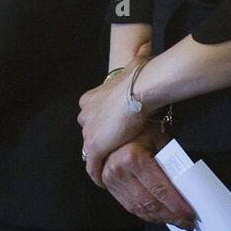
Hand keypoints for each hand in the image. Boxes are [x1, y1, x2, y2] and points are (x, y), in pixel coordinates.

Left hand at [79, 66, 150, 185]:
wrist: (140, 89)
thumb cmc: (139, 77)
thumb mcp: (134, 65)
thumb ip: (136, 61)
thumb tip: (146, 49)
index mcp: (90, 98)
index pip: (93, 115)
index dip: (104, 122)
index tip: (115, 128)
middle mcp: (85, 115)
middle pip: (91, 132)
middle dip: (102, 139)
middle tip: (118, 147)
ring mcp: (89, 133)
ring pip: (92, 150)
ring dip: (103, 157)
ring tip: (115, 165)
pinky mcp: (95, 149)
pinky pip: (93, 167)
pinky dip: (98, 175)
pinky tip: (104, 181)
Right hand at [99, 126, 195, 228]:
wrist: (116, 124)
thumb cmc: (142, 128)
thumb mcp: (159, 139)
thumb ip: (170, 162)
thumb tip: (186, 186)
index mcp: (132, 158)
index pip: (160, 189)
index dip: (176, 205)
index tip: (190, 214)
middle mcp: (119, 171)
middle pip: (149, 203)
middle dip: (170, 216)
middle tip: (187, 223)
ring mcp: (111, 180)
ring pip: (139, 208)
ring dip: (159, 218)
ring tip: (176, 222)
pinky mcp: (109, 186)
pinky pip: (129, 206)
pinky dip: (146, 214)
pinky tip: (159, 217)